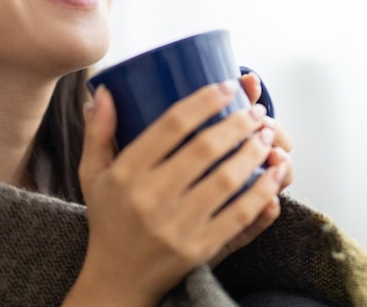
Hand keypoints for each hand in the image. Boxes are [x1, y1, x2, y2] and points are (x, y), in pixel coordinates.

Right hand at [65, 80, 288, 305]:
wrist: (116, 280)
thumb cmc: (108, 218)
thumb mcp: (93, 174)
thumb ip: (97, 131)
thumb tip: (104, 89)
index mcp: (127, 172)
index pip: (171, 124)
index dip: (205, 100)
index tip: (228, 86)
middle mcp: (151, 197)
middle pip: (205, 148)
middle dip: (238, 123)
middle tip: (256, 110)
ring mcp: (177, 225)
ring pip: (226, 179)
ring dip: (254, 152)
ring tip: (267, 135)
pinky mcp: (199, 249)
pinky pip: (239, 215)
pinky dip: (262, 192)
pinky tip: (274, 174)